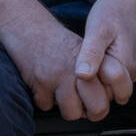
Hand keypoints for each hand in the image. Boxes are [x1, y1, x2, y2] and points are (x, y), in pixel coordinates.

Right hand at [0, 0, 103, 122]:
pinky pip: (46, 105)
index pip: (112, 93)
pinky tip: (42, 86)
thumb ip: (94, 69)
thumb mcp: (79, 47)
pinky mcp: (40, 82)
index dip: (105, 100)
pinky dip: (44, 99)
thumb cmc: (51, 37)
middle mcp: (79, 69)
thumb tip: (103, 95)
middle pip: (97, 108)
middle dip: (91, 112)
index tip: (97, 98)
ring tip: (62, 96)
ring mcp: (60, 76)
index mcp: (93, 60)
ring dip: (67, 109)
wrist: (24, 23)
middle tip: (84, 107)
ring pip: (72, 113)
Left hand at [76, 0, 135, 110]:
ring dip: (95, 83)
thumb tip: (82, 76)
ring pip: (109, 90)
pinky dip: (99, 76)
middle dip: (91, 90)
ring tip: (80, 64)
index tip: (74, 72)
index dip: (87, 89)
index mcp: (126, 66)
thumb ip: (91, 53)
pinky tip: (87, 62)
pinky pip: (111, 81)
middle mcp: (132, 73)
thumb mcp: (97, 29)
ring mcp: (131, 71)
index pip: (105, 95)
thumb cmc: (112, 11)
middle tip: (74, 69)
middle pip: (108, 97)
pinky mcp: (127, 67)